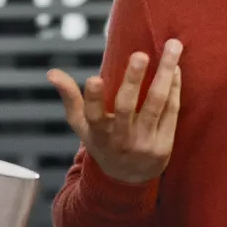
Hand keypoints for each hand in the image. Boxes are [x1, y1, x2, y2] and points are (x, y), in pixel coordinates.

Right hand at [49, 39, 182, 184]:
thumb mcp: (82, 126)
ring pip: (157, 104)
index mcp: (98, 134)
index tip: (94, 78)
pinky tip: (175, 67)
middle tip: (140, 54)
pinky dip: (174, 87)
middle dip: (134, 80)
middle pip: (128, 107)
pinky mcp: (165, 144)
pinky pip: (172, 111)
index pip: (93, 116)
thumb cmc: (102, 143)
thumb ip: (70, 98)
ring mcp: (144, 143)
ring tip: (173, 46)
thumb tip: (51, 72)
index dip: (93, 98)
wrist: (128, 180)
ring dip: (165, 73)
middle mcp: (121, 140)